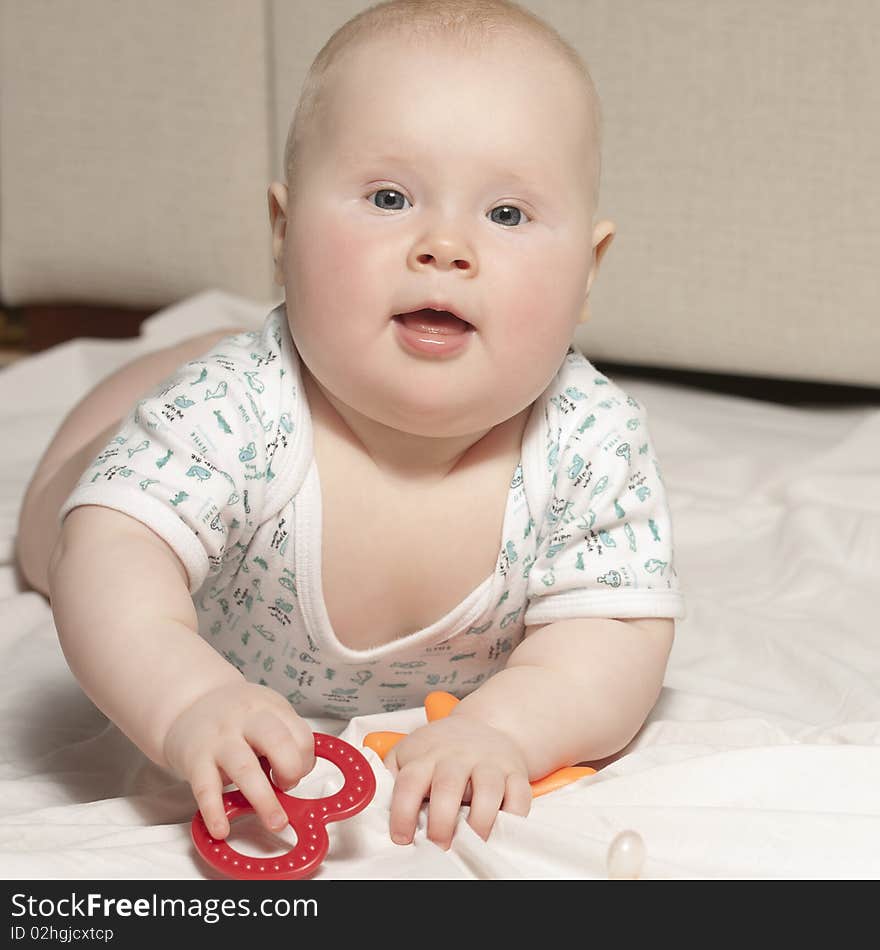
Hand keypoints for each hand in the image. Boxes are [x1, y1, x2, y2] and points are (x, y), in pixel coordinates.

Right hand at [163, 681, 313, 839]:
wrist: (189, 703)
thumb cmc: (234, 714)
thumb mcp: (264, 712)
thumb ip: (284, 737)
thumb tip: (296, 775)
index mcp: (268, 708)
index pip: (299, 733)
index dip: (305, 758)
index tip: (298, 773)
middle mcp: (245, 721)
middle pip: (277, 742)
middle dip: (291, 770)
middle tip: (289, 787)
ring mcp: (219, 740)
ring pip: (245, 768)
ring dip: (264, 799)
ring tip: (276, 821)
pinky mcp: (195, 760)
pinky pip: (205, 788)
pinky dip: (214, 812)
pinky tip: (221, 829)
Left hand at [384, 713, 531, 848]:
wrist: (483, 725)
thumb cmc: (440, 749)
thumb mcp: (409, 753)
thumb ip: (389, 776)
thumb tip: (370, 807)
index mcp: (427, 754)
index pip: (410, 781)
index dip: (403, 812)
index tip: (402, 838)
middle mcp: (458, 756)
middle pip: (448, 785)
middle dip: (441, 821)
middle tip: (437, 845)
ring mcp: (489, 762)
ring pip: (488, 789)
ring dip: (479, 821)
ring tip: (471, 842)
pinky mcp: (515, 772)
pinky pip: (520, 794)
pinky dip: (515, 815)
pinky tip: (503, 829)